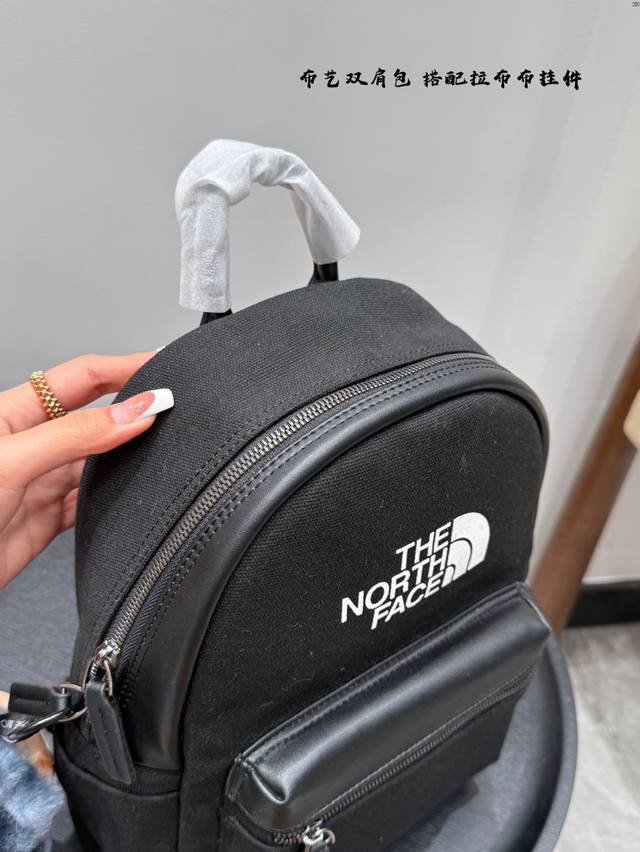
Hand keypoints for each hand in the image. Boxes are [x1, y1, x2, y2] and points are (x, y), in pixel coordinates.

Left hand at [0, 353, 172, 587]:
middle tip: (173, 411)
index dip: (124, 368)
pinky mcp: (46, 520)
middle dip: (132, 412)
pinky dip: (115, 501)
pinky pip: (91, 503)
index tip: (163, 369)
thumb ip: (76, 435)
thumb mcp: (12, 461)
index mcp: (15, 414)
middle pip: (95, 418)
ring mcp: (40, 482)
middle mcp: (31, 444)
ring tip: (160, 453)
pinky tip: (131, 496)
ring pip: (98, 463)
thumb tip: (133, 412)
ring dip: (127, 459)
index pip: (83, 377)